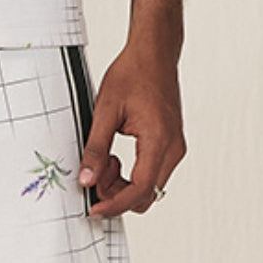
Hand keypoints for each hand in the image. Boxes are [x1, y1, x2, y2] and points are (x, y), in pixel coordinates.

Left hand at [79, 43, 185, 218]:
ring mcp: (175, 148)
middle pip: (145, 196)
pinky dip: (132, 174)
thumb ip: (95, 147)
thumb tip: (86, 179)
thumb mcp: (105, 108)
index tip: (94, 209)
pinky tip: (115, 156)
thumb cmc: (132, 73)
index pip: (138, 191)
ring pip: (149, 188)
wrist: (154, 53)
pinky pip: (152, 173)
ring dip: (124, 184)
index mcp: (159, 141)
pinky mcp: (171, 145)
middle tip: (95, 170)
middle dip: (116, 193)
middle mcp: (173, 149)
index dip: (114, 204)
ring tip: (105, 157)